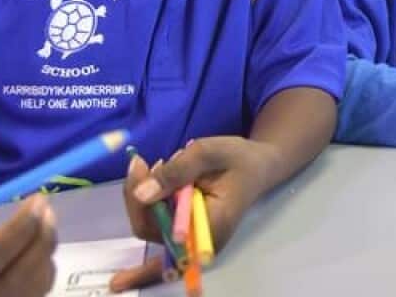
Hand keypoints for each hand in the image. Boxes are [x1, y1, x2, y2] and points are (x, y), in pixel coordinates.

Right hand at [0, 174, 56, 296]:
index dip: (15, 233)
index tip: (35, 199)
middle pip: (9, 283)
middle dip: (37, 242)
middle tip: (44, 203)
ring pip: (29, 289)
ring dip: (45, 249)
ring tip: (44, 215)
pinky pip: (37, 289)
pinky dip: (46, 261)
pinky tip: (36, 239)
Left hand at [110, 137, 280, 291]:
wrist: (257, 167)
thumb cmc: (239, 160)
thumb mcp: (209, 153)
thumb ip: (175, 171)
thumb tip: (140, 193)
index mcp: (209, 227)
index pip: (161, 230)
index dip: (140, 208)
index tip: (138, 167)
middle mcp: (197, 242)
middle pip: (148, 228)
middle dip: (138, 195)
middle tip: (140, 160)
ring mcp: (188, 238)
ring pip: (148, 222)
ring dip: (146, 193)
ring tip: (163, 164)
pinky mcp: (183, 230)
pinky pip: (155, 221)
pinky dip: (151, 197)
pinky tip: (158, 176)